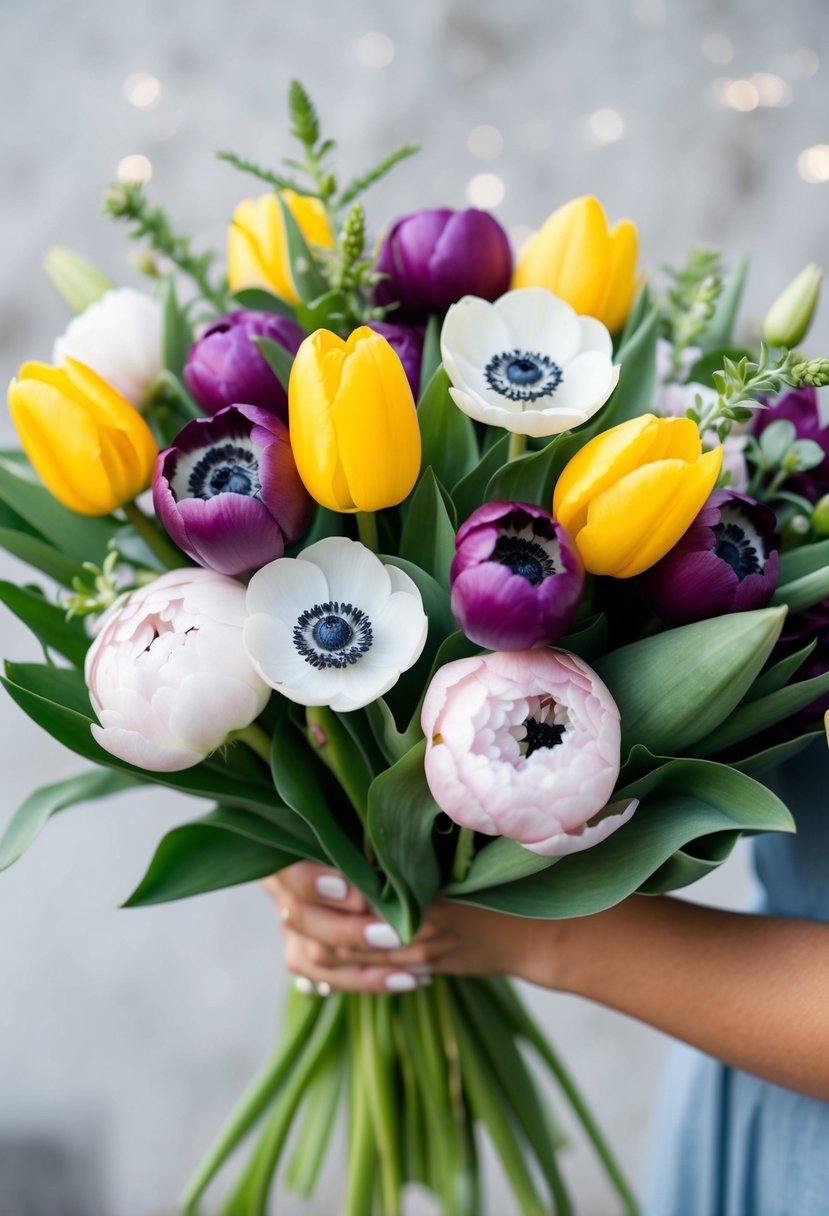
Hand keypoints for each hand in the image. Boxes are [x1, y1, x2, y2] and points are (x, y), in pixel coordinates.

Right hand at [263, 862, 458, 993]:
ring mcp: (293, 932)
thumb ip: (370, 847)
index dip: (316, 884)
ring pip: (319, 955)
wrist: (382, 871)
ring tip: (419, 962)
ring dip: (372, 959)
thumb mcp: (368, 838)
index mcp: (291, 852)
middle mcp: (284, 893)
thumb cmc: (377, 845)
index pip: (289, 871)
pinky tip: (413, 978)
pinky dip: (376, 980)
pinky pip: (336, 980)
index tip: (356, 895)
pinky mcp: (309, 960)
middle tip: (396, 934)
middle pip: (303, 919)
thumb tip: (391, 860)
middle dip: (353, 931)